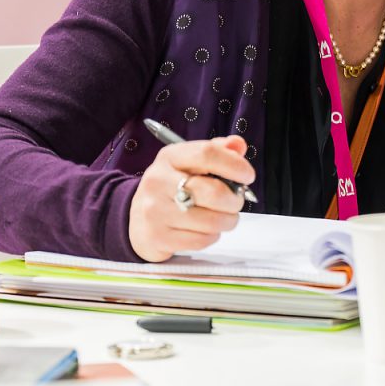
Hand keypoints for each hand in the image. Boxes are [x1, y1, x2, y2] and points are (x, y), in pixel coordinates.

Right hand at [128, 135, 254, 261]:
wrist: (136, 220)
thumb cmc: (171, 188)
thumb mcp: (189, 162)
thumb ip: (217, 151)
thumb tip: (238, 145)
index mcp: (169, 157)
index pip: (207, 154)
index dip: (234, 165)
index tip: (248, 175)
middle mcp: (159, 181)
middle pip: (214, 192)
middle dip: (235, 199)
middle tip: (235, 201)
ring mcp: (156, 211)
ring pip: (212, 221)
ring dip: (227, 220)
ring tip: (223, 216)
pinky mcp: (159, 237)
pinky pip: (202, 240)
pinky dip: (212, 236)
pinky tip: (205, 229)